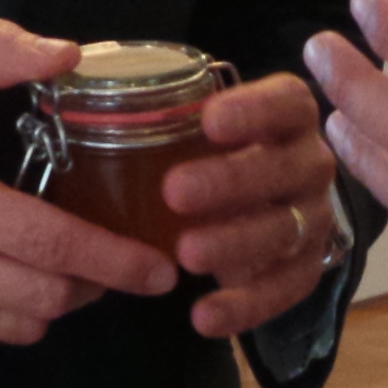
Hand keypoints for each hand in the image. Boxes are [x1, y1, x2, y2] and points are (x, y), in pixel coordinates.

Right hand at [0, 21, 178, 346]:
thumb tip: (67, 51)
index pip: (43, 240)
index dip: (110, 258)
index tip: (156, 265)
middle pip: (41, 294)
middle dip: (98, 285)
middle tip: (128, 266)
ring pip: (14, 326)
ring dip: (57, 304)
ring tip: (77, 273)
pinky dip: (9, 316)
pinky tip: (16, 281)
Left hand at [164, 73, 342, 338]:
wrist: (266, 205)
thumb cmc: (219, 151)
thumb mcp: (203, 123)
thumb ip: (171, 108)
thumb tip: (74, 70)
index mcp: (289, 116)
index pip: (287, 103)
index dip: (254, 110)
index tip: (208, 120)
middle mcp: (310, 164)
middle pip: (285, 169)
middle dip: (232, 180)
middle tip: (174, 190)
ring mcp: (313, 218)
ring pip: (285, 231)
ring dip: (234, 243)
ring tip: (184, 253)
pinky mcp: (305, 269)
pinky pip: (283, 291)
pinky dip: (244, 307)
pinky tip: (202, 317)